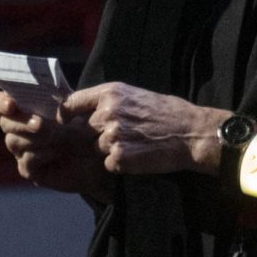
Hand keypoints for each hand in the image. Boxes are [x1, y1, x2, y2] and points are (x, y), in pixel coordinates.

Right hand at [0, 91, 113, 201]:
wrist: (99, 152)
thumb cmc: (86, 123)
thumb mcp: (76, 104)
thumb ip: (60, 94)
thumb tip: (49, 88)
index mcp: (24, 108)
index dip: (0, 103)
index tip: (11, 104)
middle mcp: (19, 128)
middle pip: (5, 123)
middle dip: (21, 122)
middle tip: (41, 124)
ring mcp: (22, 150)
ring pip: (13, 142)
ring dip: (33, 138)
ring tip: (55, 136)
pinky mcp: (31, 170)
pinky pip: (25, 162)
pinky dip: (39, 155)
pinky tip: (54, 152)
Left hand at [60, 82, 229, 176]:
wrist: (190, 133)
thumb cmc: (167, 112)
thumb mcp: (135, 94)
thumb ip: (109, 101)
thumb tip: (85, 110)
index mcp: (110, 93)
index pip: (71, 103)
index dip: (66, 115)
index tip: (67, 123)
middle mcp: (106, 112)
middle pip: (81, 130)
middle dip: (93, 136)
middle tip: (116, 138)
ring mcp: (111, 136)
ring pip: (94, 149)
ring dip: (107, 151)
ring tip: (133, 145)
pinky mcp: (118, 158)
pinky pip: (107, 164)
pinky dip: (118, 164)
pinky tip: (137, 157)